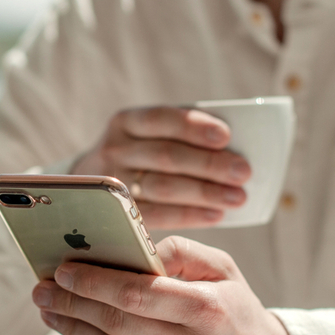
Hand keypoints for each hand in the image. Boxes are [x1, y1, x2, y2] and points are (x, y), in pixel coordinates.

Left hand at [31, 236, 306, 334]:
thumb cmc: (239, 312)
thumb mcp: (222, 269)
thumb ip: (179, 251)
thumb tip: (131, 247)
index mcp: (205, 308)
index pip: (134, 293)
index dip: (92, 281)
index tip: (62, 270)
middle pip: (113, 322)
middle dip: (69, 303)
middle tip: (42, 290)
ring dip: (71, 327)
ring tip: (50, 309)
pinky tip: (75, 333)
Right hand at [72, 107, 250, 229]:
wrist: (91, 185)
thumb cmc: (139, 156)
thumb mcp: (147, 136)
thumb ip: (179, 136)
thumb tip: (233, 147)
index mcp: (125, 122)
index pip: (161, 119)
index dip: (193, 126)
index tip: (226, 136)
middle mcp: (113, 150)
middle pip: (166, 156)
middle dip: (209, 164)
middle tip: (243, 172)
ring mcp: (111, 183)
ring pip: (162, 187)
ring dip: (204, 192)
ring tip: (238, 197)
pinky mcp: (116, 213)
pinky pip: (156, 214)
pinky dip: (189, 215)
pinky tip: (216, 215)